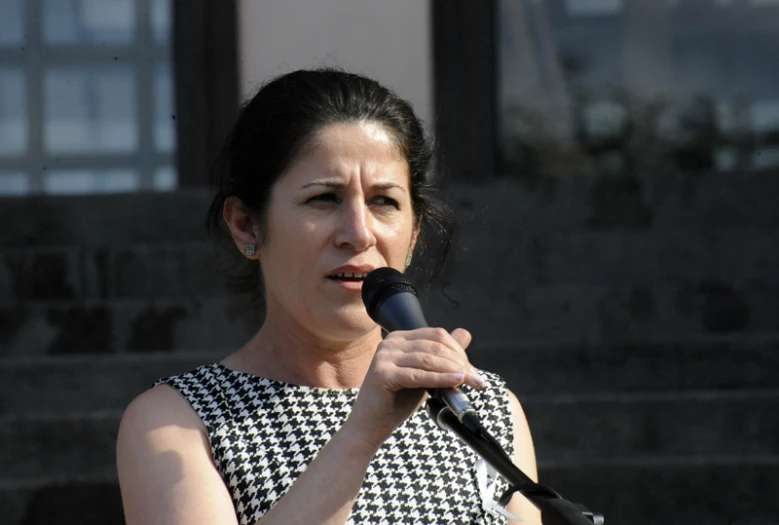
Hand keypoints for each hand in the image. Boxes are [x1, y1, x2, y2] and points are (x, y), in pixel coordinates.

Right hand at [345, 327, 484, 449]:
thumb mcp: (423, 374)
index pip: (436, 334)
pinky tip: (456, 381)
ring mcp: (385, 356)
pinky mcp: (383, 373)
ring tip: (471, 382)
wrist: (370, 425)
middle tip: (477, 379)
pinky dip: (440, 378)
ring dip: (454, 371)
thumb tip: (464, 335)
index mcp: (400, 338)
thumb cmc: (396, 401)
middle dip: (460, 362)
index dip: (458, 350)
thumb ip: (440, 357)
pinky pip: (418, 375)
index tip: (472, 370)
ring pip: (428, 359)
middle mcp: (390, 342)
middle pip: (435, 345)